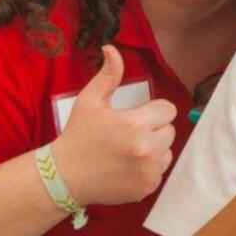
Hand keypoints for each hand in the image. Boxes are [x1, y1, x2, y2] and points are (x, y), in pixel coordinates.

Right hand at [52, 45, 176, 205]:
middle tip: (130, 133)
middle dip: (154, 128)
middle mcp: (146, 148)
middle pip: (170, 130)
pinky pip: (161, 170)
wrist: (65, 177)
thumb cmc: (78, 136)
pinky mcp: (148, 187)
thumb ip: (108, 75)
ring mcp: (149, 170)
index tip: (137, 116)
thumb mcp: (89, 101)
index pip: (168, 110)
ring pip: (168, 150)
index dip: (153, 110)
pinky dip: (150, 167)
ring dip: (155, 148)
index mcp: (135, 124)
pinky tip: (128, 165)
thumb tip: (112, 48)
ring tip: (129, 149)